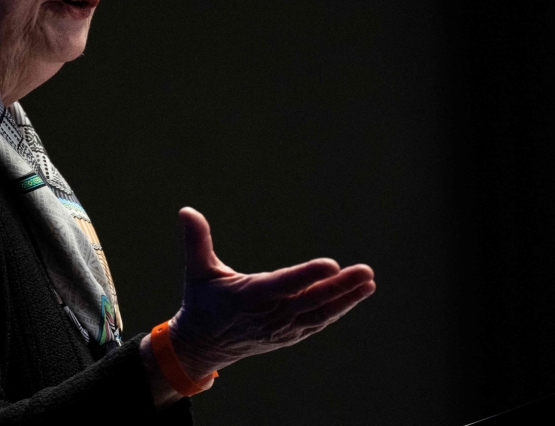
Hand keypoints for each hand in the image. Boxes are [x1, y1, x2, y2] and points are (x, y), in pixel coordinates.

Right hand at [168, 207, 375, 379]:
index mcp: (248, 297)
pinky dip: (338, 309)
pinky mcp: (290, 335)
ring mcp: (282, 329)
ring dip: (346, 298)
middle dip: (340, 286)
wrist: (203, 346)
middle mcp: (269, 315)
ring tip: (368, 281)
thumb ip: (196, 241)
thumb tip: (186, 210)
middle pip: (311, 301)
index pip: (283, 285)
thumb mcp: (197, 271)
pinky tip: (356, 294)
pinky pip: (318, 321)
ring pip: (320, 313)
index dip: (307, 276)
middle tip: (366, 272)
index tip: (332, 264)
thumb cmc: (202, 301)